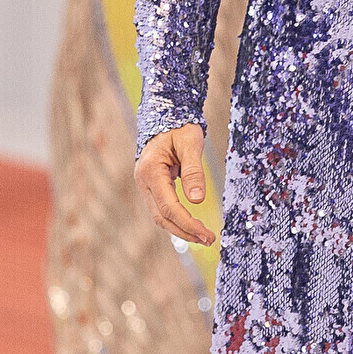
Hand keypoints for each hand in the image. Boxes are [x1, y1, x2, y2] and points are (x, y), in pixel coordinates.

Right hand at [135, 124, 216, 245]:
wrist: (167, 113)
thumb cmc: (179, 125)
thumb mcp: (191, 143)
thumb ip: (194, 171)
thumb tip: (197, 200)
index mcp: (151, 171)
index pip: (168, 207)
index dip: (187, 223)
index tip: (207, 234)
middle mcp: (144, 181)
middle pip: (162, 217)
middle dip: (185, 231)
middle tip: (209, 240)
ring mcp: (146, 185)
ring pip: (160, 216)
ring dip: (180, 229)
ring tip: (203, 237)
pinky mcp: (152, 186)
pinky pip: (162, 208)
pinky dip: (176, 219)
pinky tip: (192, 225)